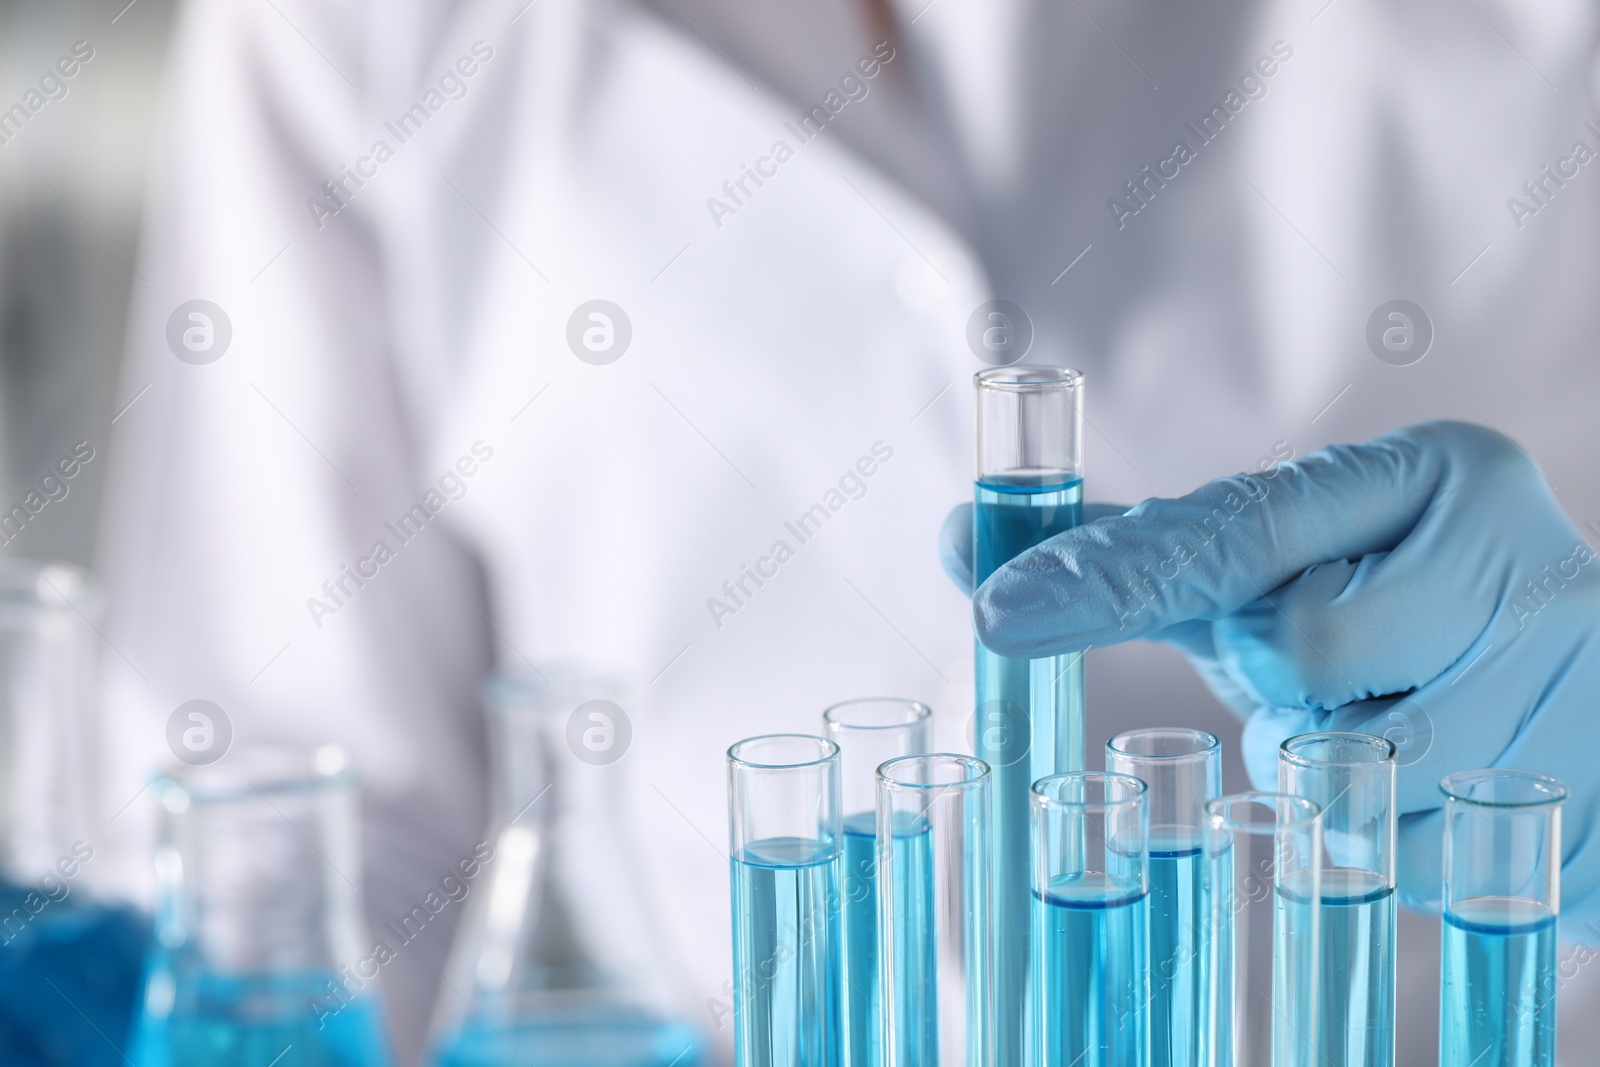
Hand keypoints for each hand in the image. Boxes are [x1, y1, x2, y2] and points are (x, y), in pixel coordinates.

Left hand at [940, 421, 1599, 918]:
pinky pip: (1391, 853)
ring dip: (1320, 769)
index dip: (1108, 573)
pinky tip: (1434, 788)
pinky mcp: (1574, 800)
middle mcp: (1510, 557)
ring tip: (1396, 723)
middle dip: (1274, 686)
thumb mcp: (1292, 569)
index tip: (995, 610)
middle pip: (1286, 653)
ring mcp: (1563, 680)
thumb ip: (1141, 555)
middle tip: (1338, 671)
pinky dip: (1375, 837)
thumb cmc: (1407, 622)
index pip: (1238, 525)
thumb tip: (963, 540)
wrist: (1595, 707)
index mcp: (1431, 474)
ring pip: (1334, 767)